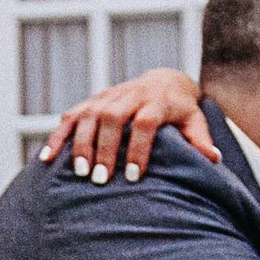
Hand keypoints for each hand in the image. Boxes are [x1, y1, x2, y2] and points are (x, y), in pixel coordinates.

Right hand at [38, 68, 215, 183]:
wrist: (164, 80)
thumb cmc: (180, 109)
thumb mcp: (194, 120)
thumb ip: (200, 139)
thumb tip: (213, 159)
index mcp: (156, 101)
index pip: (146, 122)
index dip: (140, 148)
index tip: (135, 177)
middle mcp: (129, 95)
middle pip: (113, 117)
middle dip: (105, 148)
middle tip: (101, 179)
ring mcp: (107, 96)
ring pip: (89, 115)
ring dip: (81, 144)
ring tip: (80, 172)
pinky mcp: (91, 101)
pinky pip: (70, 117)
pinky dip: (57, 137)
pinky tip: (47, 160)